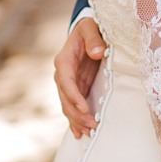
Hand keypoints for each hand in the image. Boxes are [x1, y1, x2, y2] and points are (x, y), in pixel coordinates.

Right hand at [54, 17, 106, 138]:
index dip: (73, 95)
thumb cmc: (90, 28)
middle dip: (76, 114)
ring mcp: (68, 84)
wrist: (87, 33)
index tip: (84, 108)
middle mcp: (62, 74)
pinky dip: (75, 121)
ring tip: (89, 133)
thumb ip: (94, 39)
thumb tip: (98, 52)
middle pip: (65, 98)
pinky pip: (73, 107)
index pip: (65, 80)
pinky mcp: (76, 89)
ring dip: (77, 120)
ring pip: (68, 106)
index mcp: (64, 60)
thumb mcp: (91, 27)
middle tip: (92, 125)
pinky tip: (79, 134)